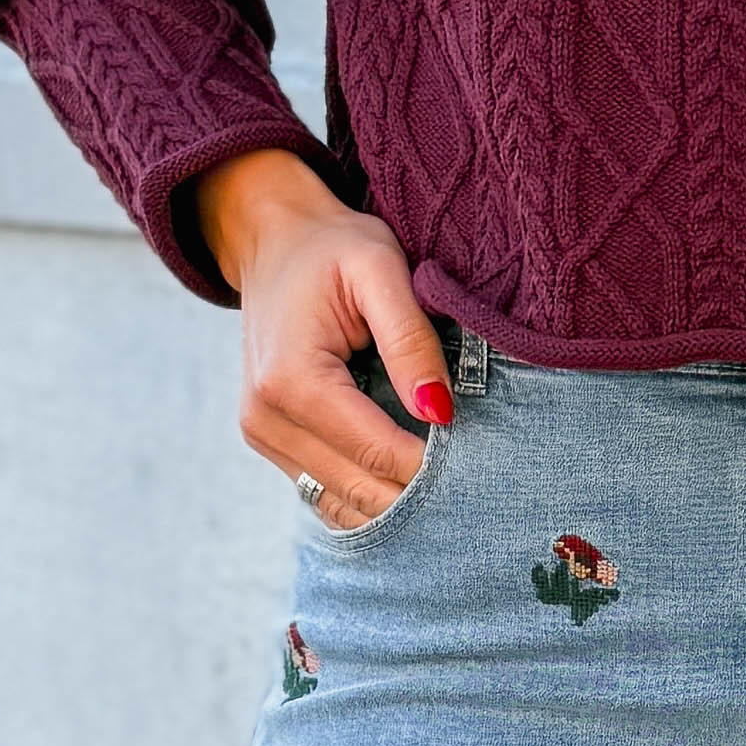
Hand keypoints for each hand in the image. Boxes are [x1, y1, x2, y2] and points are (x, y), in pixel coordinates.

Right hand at [195, 149, 449, 525]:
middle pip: (359, 490)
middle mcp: (265, 418)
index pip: (376, 453)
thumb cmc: (332, 248)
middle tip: (476, 480)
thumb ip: (410, 340)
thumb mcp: (380, 269)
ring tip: (446, 481)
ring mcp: (262, 435)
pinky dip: (368, 495)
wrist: (273, 241)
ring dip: (395, 502)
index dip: (433, 467)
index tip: (484, 461)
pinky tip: (406, 478)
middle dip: (419, 492)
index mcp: (291, 379)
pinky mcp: (269, 442)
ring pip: (341, 504)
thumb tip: (440, 411)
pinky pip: (325, 493)